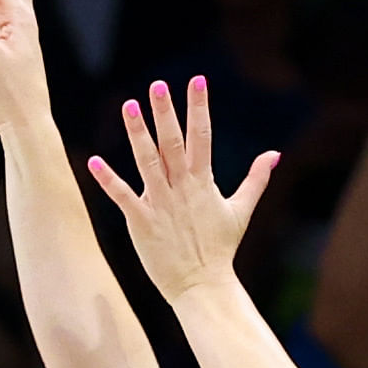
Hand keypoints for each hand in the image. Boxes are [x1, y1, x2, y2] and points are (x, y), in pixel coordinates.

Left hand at [83, 76, 279, 293]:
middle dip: (166, 113)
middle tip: (158, 85)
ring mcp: (161, 204)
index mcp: (203, 182)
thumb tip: (274, 154)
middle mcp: (182, 188)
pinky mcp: (142, 222)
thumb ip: (256, 180)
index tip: (197, 80)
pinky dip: (108, 180)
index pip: (203, 136)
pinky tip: (94, 162)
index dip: (200, 107)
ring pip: (147, 162)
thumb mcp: (241, 211)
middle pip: (173, 143)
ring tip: (129, 106)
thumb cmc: (219, 249)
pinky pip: (122, 197)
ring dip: (138, 134)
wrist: (203, 287)